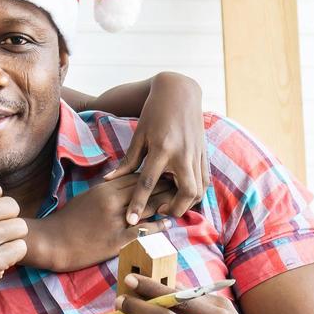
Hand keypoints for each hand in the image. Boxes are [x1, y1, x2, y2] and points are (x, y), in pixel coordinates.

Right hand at [28, 173, 173, 271]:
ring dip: (166, 204)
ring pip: (147, 208)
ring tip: (179, 201)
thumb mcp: (87, 197)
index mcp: (105, 189)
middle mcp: (112, 201)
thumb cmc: (68, 220)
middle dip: (165, 185)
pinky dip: (158, 226)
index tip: (168, 172)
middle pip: (146, 189)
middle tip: (181, 183)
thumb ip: (107, 190)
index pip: (136, 176)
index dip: (154, 174)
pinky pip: (143, 230)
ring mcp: (115, 221)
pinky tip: (169, 224)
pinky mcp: (116, 240)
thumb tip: (122, 185)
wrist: (53, 241)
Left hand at [104, 73, 208, 224]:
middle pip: (184, 193)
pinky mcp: (204, 154)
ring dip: (186, 203)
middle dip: (173, 209)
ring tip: (170, 203)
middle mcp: (182, 154)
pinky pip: (204, 181)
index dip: (138, 204)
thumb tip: (109, 180)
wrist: (179, 92)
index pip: (148, 183)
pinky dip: (196, 193)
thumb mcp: (139, 135)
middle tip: (158, 210)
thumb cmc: (154, 112)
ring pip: (199, 191)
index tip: (132, 221)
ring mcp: (196, 155)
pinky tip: (182, 194)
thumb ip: (128, 161)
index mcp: (162, 148)